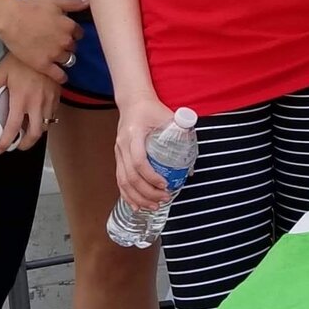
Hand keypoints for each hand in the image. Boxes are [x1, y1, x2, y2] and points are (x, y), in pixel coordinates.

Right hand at [0, 0, 91, 81]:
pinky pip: (58, 75)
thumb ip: (73, 3)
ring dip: (64, 59)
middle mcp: (65, 41)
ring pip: (68, 60)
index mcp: (69, 26)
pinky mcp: (43, 65)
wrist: (10, 19)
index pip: (79, 34)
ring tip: (55, 57)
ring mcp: (55, 54)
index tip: (64, 34)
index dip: (72, 34)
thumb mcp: (54, 2)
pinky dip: (62, 77)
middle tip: (56, 44)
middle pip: (73, 47)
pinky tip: (62, 77)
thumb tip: (89, 1)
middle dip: (67, 46)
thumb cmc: (30, 7)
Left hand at [0, 57, 56, 154]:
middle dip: (26, 144)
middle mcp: (37, 103)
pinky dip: (45, 120)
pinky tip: (37, 116)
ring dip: (36, 132)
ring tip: (26, 131)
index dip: (5, 143)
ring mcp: (50, 100)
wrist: (42, 46)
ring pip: (46, 125)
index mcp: (20, 99)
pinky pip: (53, 114)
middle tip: (17, 145)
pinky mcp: (58, 95)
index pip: (12, 128)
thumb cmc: (17, 59)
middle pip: (35, 133)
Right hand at [114, 95, 175, 209]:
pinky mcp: (118, 158)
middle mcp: (122, 145)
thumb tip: (190, 165)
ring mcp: (118, 152)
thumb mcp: (169, 117)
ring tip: (153, 206)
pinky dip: (128, 195)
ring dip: (138, 197)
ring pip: (123, 181)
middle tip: (163, 199)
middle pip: (130, 176)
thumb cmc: (151, 109)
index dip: (151, 176)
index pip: (138, 161)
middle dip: (147, 192)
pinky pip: (120, 180)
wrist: (133, 101)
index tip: (165, 185)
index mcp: (134, 135)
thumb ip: (182, 135)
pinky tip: (136, 205)